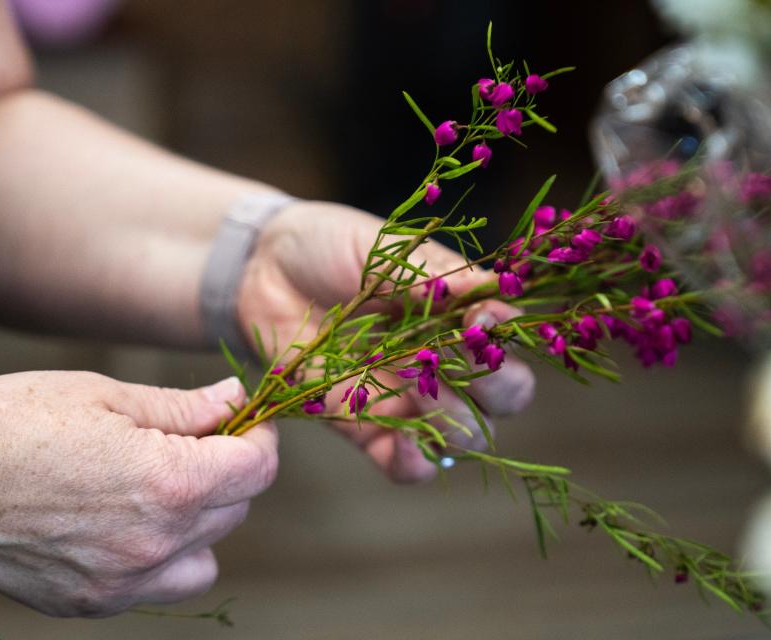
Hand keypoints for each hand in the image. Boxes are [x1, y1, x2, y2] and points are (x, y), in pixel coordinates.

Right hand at [0, 372, 276, 616]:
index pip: (258, 469)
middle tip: (193, 442)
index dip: (260, 437)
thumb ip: (184, 406)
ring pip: (206, 557)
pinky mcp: (91, 602)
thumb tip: (235, 398)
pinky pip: (157, 585)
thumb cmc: (12, 421)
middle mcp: (155, 543)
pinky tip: (125, 522)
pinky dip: (160, 556)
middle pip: (236, 509)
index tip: (245, 422)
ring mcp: (122, 581)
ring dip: (201, 521)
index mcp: (169, 483)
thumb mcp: (108, 396)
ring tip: (160, 487)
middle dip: (228, 471)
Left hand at [238, 200, 534, 482]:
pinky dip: (415, 464)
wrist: (262, 269)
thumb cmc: (331, 247)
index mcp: (458, 315)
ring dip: (452, 418)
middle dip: (496, 387)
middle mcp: (444, 362)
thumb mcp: (385, 248)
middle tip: (453, 359)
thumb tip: (493, 287)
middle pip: (505, 399)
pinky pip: (408, 467)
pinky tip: (404, 445)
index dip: (506, 338)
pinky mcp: (366, 426)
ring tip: (414, 384)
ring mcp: (407, 398)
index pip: (508, 341)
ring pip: (463, 436)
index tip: (480, 320)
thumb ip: (436, 274)